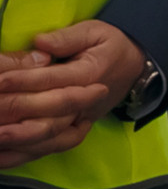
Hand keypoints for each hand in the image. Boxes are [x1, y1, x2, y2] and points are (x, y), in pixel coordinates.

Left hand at [0, 21, 144, 167]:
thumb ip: (67, 37)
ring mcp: (79, 122)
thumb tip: (40, 42)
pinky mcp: (73, 133)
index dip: (25, 80)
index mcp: (90, 74)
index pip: (53, 80)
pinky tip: (2, 157)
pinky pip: (48, 149)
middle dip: (16, 110)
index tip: (0, 80)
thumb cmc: (109, 47)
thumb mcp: (94, 31)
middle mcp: (85, 104)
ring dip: (19, 138)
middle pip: (48, 112)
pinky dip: (23, 156)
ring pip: (48, 137)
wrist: (134, 69)